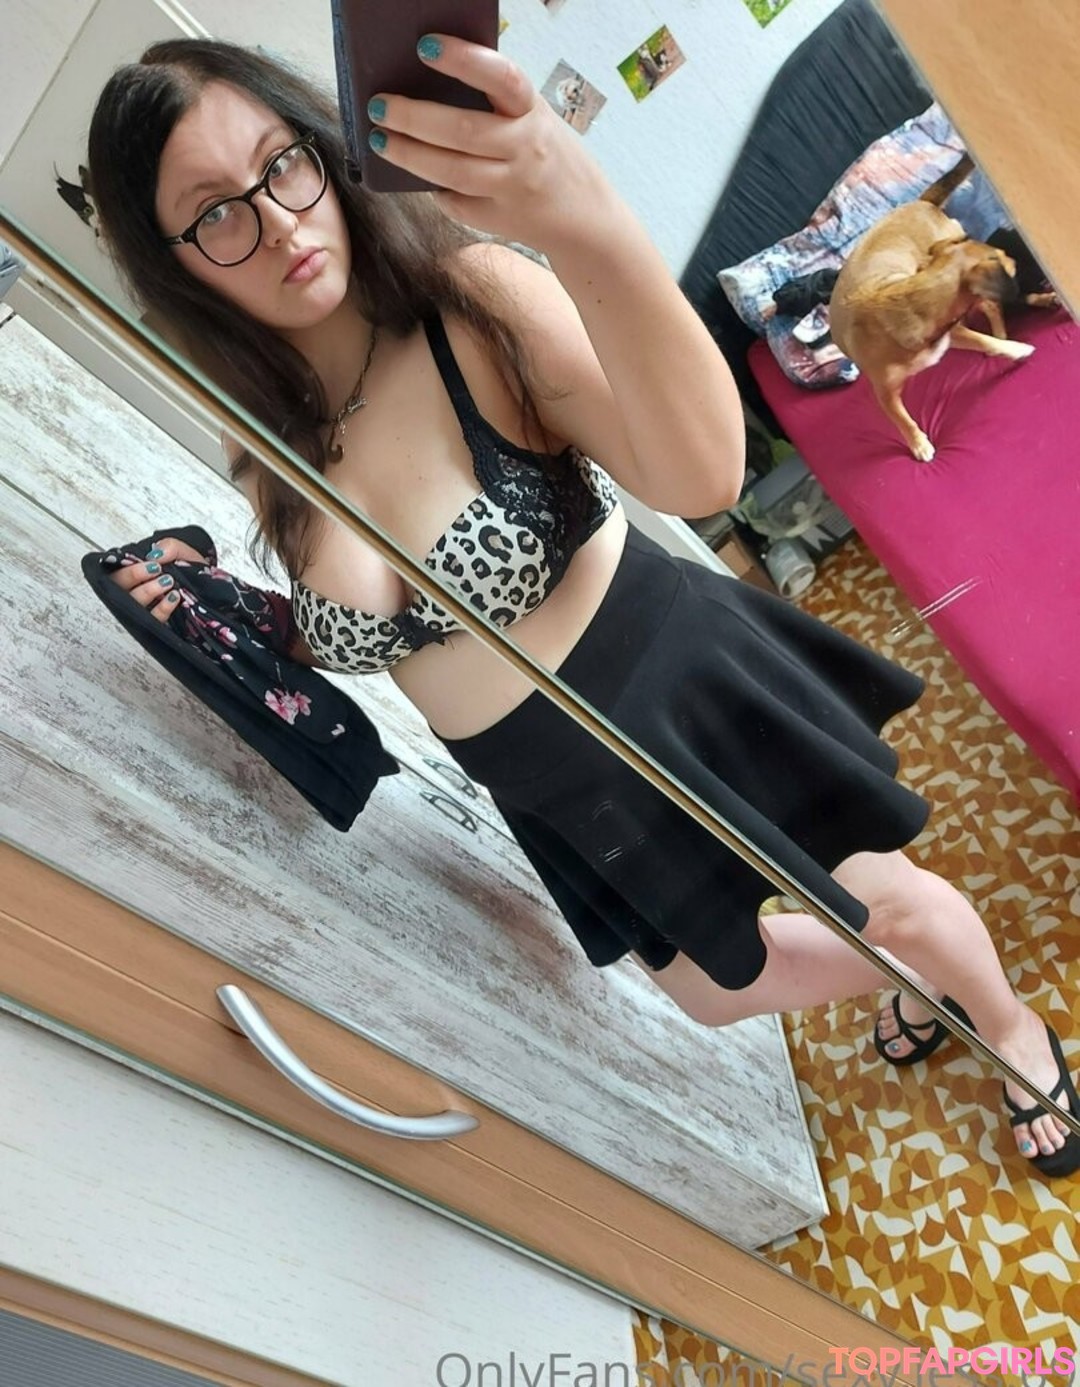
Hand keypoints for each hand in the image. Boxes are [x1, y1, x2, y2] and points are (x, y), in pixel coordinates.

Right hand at [107, 535, 206, 622]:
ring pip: (133, 604)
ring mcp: (146, 609)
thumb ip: (170, 547)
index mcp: (138, 574)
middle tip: (155, 568)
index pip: (117, 573)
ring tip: (168, 581)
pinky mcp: (158, 624)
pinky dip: (162, 608)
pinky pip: (153, 620)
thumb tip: (155, 554)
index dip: (126, 568)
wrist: (211, 590)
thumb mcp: (184, 554)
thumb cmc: (192, 572)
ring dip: (148, 590)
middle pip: (118, 588)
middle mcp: (137, 592)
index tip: (148, 562)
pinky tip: (174, 597)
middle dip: (133, 576)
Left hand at [366, 35, 609, 249]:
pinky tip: (415, 175)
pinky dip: (433, 188)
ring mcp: (510, 187)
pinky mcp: (497, 218)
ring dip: (409, 155)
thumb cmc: (550, 157)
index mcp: (533, 113)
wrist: (586, 220)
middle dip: (413, 116)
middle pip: (463, 131)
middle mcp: (525, 149)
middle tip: (380, 105)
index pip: (501, 78)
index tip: (425, 46)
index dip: (463, 60)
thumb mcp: (534, 119)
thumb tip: (431, 84)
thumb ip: (497, 103)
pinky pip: (455, 201)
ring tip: (381, 140)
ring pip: (452, 171)